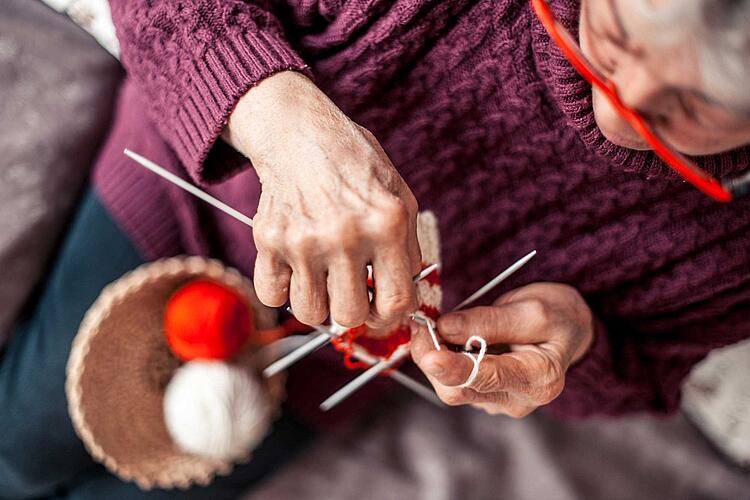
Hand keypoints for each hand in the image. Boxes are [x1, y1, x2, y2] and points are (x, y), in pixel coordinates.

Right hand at [222, 71, 420, 326]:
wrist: (301, 133)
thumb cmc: (355, 167)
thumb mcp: (400, 198)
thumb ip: (407, 251)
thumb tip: (402, 302)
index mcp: (386, 224)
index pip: (396, 303)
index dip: (392, 315)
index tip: (383, 307)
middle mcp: (344, 235)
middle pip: (350, 316)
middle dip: (355, 311)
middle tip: (353, 292)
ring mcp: (302, 239)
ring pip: (310, 313)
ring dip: (319, 304)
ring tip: (325, 280)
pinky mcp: (268, 240)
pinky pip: (272, 296)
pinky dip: (283, 290)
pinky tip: (297, 269)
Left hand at [411, 283, 594, 416]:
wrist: (568, 330)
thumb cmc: (557, 315)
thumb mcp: (532, 308)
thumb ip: (489, 321)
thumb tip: (445, 328)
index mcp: (540, 378)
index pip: (486, 378)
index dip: (453, 367)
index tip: (429, 353)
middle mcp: (519, 399)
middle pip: (459, 390)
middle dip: (433, 358)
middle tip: (421, 324)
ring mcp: (500, 401)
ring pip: (451, 387)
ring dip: (435, 357)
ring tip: (435, 326)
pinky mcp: (486, 396)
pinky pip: (454, 382)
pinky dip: (443, 360)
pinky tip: (447, 339)